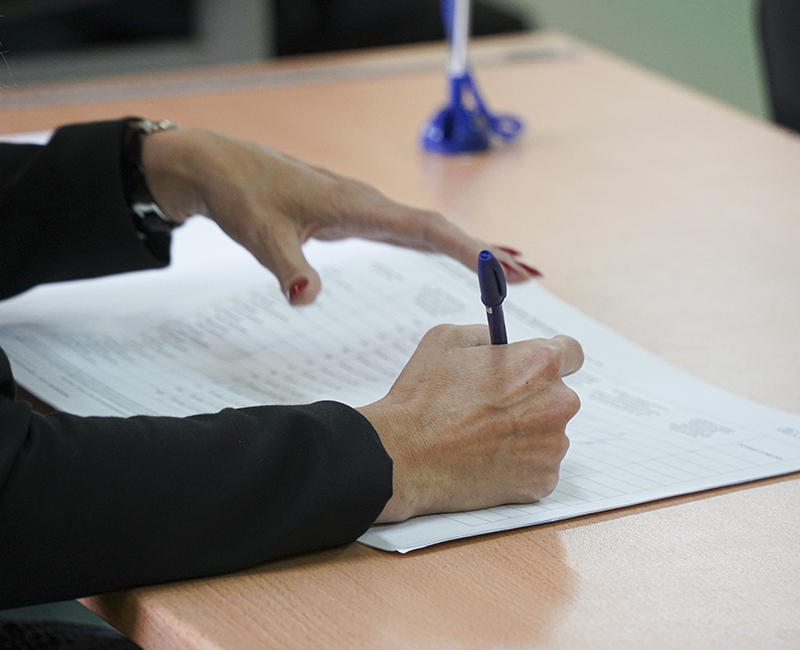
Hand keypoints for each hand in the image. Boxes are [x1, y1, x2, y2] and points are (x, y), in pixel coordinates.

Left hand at [141, 127, 540, 304]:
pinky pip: (410, 231)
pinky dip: (441, 245)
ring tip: (511, 268)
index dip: (465, 249)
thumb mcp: (260, 234)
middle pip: (440, 228)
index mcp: (357, 205)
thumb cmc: (242, 196)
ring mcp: (366, 209)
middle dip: (485, 251)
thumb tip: (307, 297)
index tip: (502, 268)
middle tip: (529, 275)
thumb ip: (286, 265)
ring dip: (470, 247)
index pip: (424, 229)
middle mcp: (370, 204)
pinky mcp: (357, 216)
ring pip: (430, 228)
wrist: (222, 169)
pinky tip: (454, 255)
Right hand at [356, 325, 583, 522]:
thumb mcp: (447, 340)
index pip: (572, 353)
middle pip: (559, 396)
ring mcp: (552, 447)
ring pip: (548, 433)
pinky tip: (485, 460)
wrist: (404, 455)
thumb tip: (499, 343)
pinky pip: (538, 466)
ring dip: (526, 433)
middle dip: (533, 399)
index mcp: (539, 364)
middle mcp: (557, 404)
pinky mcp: (542, 482)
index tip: (535, 368)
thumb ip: (485, 334)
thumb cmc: (422, 397)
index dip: (551, 358)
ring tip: (481, 436)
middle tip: (494, 407)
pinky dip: (519, 464)